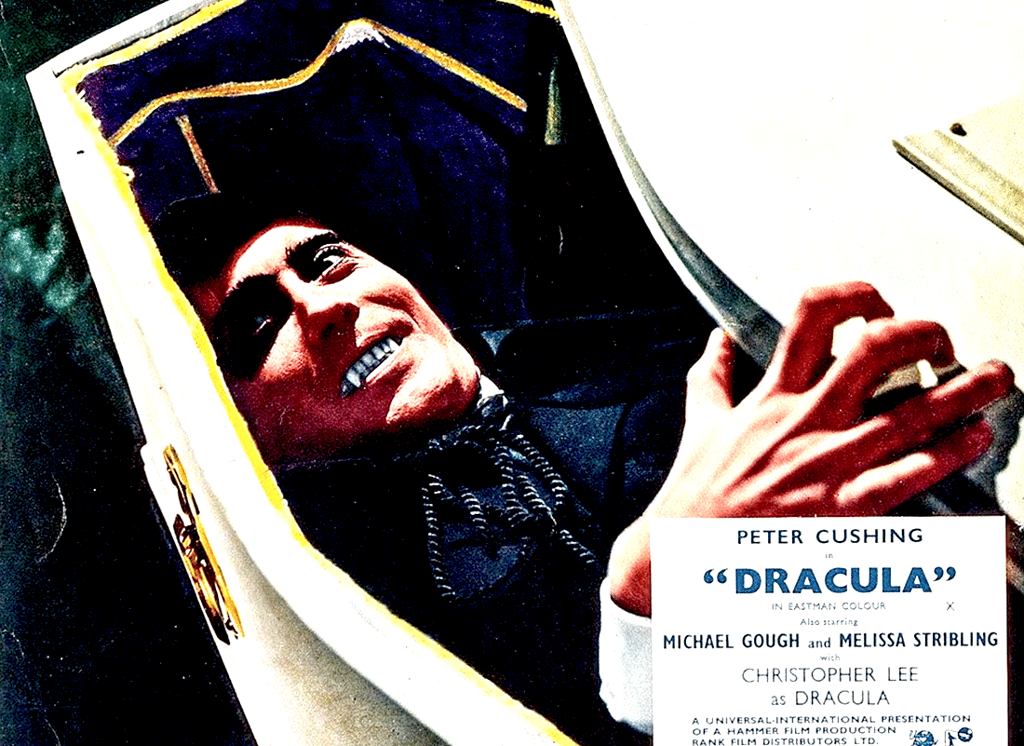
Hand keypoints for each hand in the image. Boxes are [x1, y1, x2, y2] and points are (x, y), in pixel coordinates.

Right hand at [608, 281, 1013, 615]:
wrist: (686, 554)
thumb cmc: (696, 492)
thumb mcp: (700, 422)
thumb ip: (712, 377)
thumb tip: (717, 342)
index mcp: (771, 395)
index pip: (813, 316)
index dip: (856, 295)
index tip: (878, 304)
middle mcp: (806, 419)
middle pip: (876, 349)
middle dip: (923, 333)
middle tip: (943, 341)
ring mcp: (829, 462)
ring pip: (911, 411)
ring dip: (965, 390)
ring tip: (995, 377)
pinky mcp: (844, 507)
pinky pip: (909, 474)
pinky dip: (950, 452)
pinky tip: (974, 438)